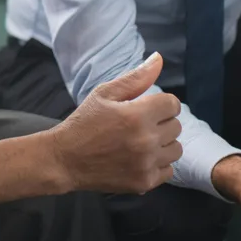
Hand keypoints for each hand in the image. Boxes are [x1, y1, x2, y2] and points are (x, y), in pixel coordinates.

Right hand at [47, 53, 182, 194]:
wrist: (65, 160)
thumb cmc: (83, 123)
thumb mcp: (104, 94)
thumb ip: (136, 78)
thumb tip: (159, 59)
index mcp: (137, 115)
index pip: (173, 104)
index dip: (161, 104)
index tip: (147, 108)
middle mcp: (146, 140)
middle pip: (176, 126)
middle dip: (161, 122)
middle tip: (139, 126)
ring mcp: (146, 163)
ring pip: (176, 149)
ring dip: (163, 144)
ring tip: (142, 142)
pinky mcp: (144, 182)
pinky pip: (168, 170)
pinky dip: (158, 164)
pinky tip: (140, 159)